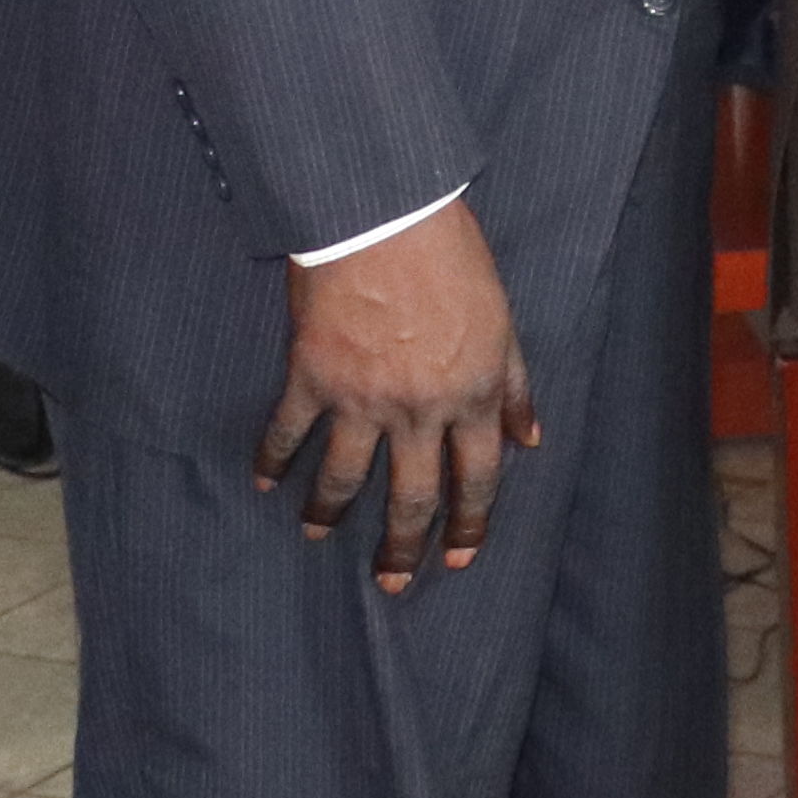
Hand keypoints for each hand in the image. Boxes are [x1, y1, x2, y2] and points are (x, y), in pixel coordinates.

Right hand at [262, 199, 539, 592]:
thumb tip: (532, 437)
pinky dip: (273, 461)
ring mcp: (363, 398)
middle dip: (403, 549)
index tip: (458, 558)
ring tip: (315, 534)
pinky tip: (265, 483)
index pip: (478, 479)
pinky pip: (289, 433)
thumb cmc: (451, 256)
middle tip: (392, 584)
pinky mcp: (312, 377)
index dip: (469, 524)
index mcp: (476, 394)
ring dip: (329, 514)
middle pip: (414, 498)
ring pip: (346, 479)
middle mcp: (422, 409)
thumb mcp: (503, 320)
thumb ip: (517, 384)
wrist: (384, 213)